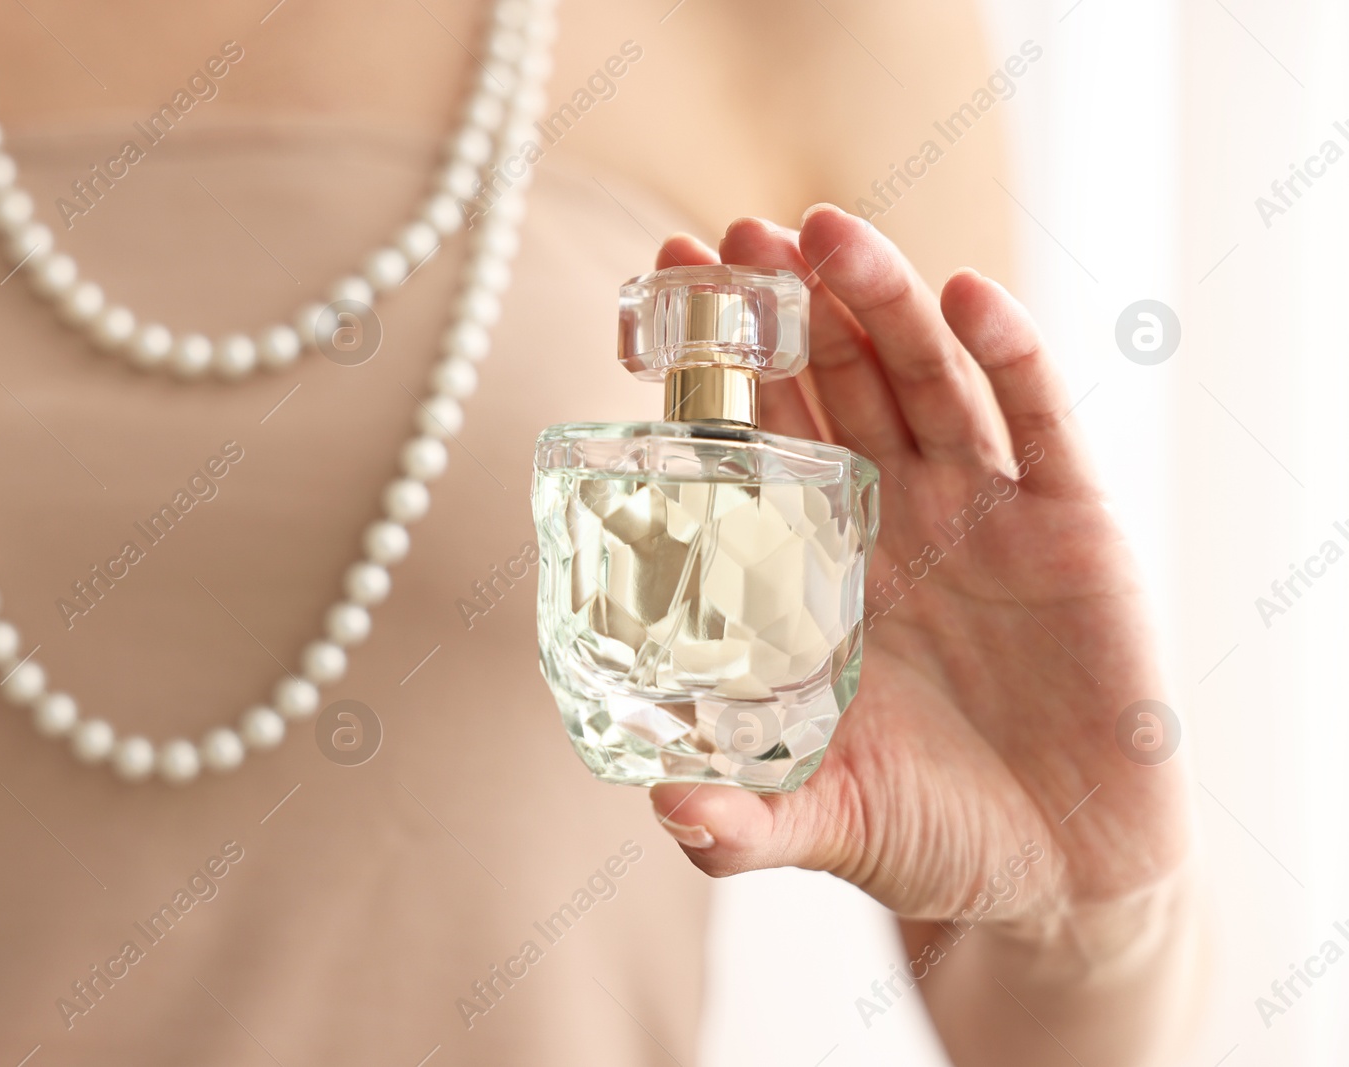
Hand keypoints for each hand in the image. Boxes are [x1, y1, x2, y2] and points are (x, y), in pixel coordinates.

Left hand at [647, 208, 1195, 1011]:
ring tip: (828, 233)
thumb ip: (740, 822)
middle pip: (840, 381)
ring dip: (882, 302)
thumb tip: (660, 807)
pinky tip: (971, 297)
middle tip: (735, 239)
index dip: (718, 364)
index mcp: (822, 563)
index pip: (763, 435)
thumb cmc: (930, 833)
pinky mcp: (1073, 529)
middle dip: (788, 307)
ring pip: (930, 379)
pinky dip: (1012, 358)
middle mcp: (898, 517)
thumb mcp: (822, 819)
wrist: (1056, 875)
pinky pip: (1041, 426)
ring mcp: (985, 513)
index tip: (664, 285)